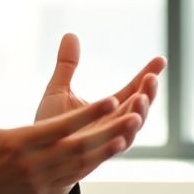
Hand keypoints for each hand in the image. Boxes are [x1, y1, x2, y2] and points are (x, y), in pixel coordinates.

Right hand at [0, 68, 144, 193]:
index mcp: (15, 144)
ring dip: (109, 145)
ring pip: (82, 162)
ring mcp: (37, 179)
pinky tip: (112, 148)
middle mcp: (32, 164)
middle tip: (137, 110)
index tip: (112, 99)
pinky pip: (74, 174)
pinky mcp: (38, 188)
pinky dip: (95, 161)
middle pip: (80, 146)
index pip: (59, 128)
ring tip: (133, 127)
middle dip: (111, 128)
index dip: (87, 114)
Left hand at [26, 33, 166, 193]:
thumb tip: (70, 35)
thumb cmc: (49, 125)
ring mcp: (104, 143)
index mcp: (109, 110)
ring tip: (141, 100)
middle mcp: (111, 126)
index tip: (160, 59)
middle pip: (138, 110)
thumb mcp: (58, 90)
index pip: (134, 89)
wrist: (33, 159)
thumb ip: (67, 65)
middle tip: (150, 80)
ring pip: (129, 131)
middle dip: (147, 94)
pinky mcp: (91, 158)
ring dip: (138, 116)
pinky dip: (119, 142)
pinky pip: (109, 151)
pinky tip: (125, 131)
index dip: (148, 75)